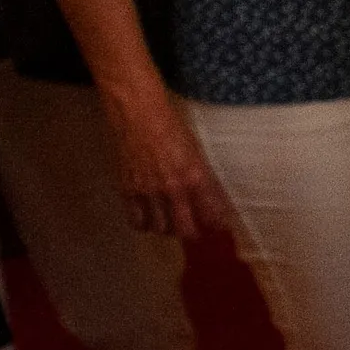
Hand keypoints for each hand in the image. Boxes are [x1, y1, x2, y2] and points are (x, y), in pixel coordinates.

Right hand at [105, 79, 231, 241]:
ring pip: (160, 228)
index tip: (221, 227)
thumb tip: (214, 197)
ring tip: (171, 224)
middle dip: (192, 234)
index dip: (217, 223)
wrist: (138, 115)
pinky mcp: (128, 191)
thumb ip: (203, 176)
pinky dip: (144, 225)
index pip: (211, 212)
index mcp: (194, 176)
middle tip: (195, 231)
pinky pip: (137, 220)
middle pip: (185, 229)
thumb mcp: (196, 150)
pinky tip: (149, 220)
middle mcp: (172, 189)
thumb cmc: (171, 127)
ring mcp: (149, 192)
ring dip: (168, 230)